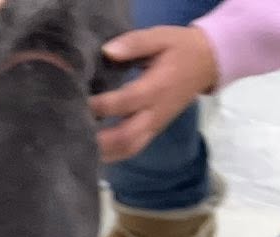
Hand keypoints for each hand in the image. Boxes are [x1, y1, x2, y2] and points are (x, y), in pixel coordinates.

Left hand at [90, 25, 220, 161]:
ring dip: (103, 153)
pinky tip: (91, 152)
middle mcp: (155, 113)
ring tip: (77, 148)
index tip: (78, 103)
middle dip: (98, 141)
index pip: (125, 103)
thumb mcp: (161, 37)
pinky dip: (112, 155)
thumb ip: (134, 43)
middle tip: (72, 136)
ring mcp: (155, 125)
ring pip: (128, 148)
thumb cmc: (180, 48)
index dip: (100, 106)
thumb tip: (108, 51)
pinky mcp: (153, 131)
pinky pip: (132, 149)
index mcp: (156, 88)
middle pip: (126, 136)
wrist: (207, 62)